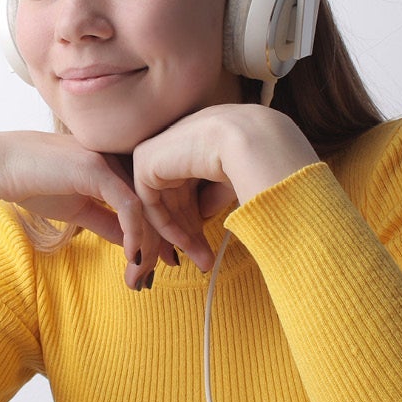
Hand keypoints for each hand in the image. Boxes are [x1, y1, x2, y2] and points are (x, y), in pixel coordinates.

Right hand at [0, 131, 171, 288]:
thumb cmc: (34, 184)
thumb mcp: (80, 210)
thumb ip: (108, 223)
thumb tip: (132, 247)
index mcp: (119, 164)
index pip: (151, 200)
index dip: (162, 232)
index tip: (164, 262)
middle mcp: (121, 157)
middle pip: (156, 203)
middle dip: (165, 242)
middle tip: (162, 274)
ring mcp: (110, 159)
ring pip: (147, 206)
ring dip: (150, 245)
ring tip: (142, 274)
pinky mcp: (97, 168)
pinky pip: (129, 205)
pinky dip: (135, 234)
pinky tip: (132, 257)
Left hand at [131, 104, 319, 270]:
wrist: (254, 142)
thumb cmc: (256, 157)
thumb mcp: (231, 180)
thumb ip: (214, 194)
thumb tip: (204, 214)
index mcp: (196, 138)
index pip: (188, 187)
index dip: (196, 221)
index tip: (207, 249)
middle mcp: (175, 141)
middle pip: (174, 200)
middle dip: (189, 235)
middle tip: (204, 262)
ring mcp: (157, 148)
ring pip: (162, 205)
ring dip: (181, 238)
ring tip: (202, 262)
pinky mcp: (145, 160)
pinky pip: (150, 204)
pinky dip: (168, 228)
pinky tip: (188, 245)